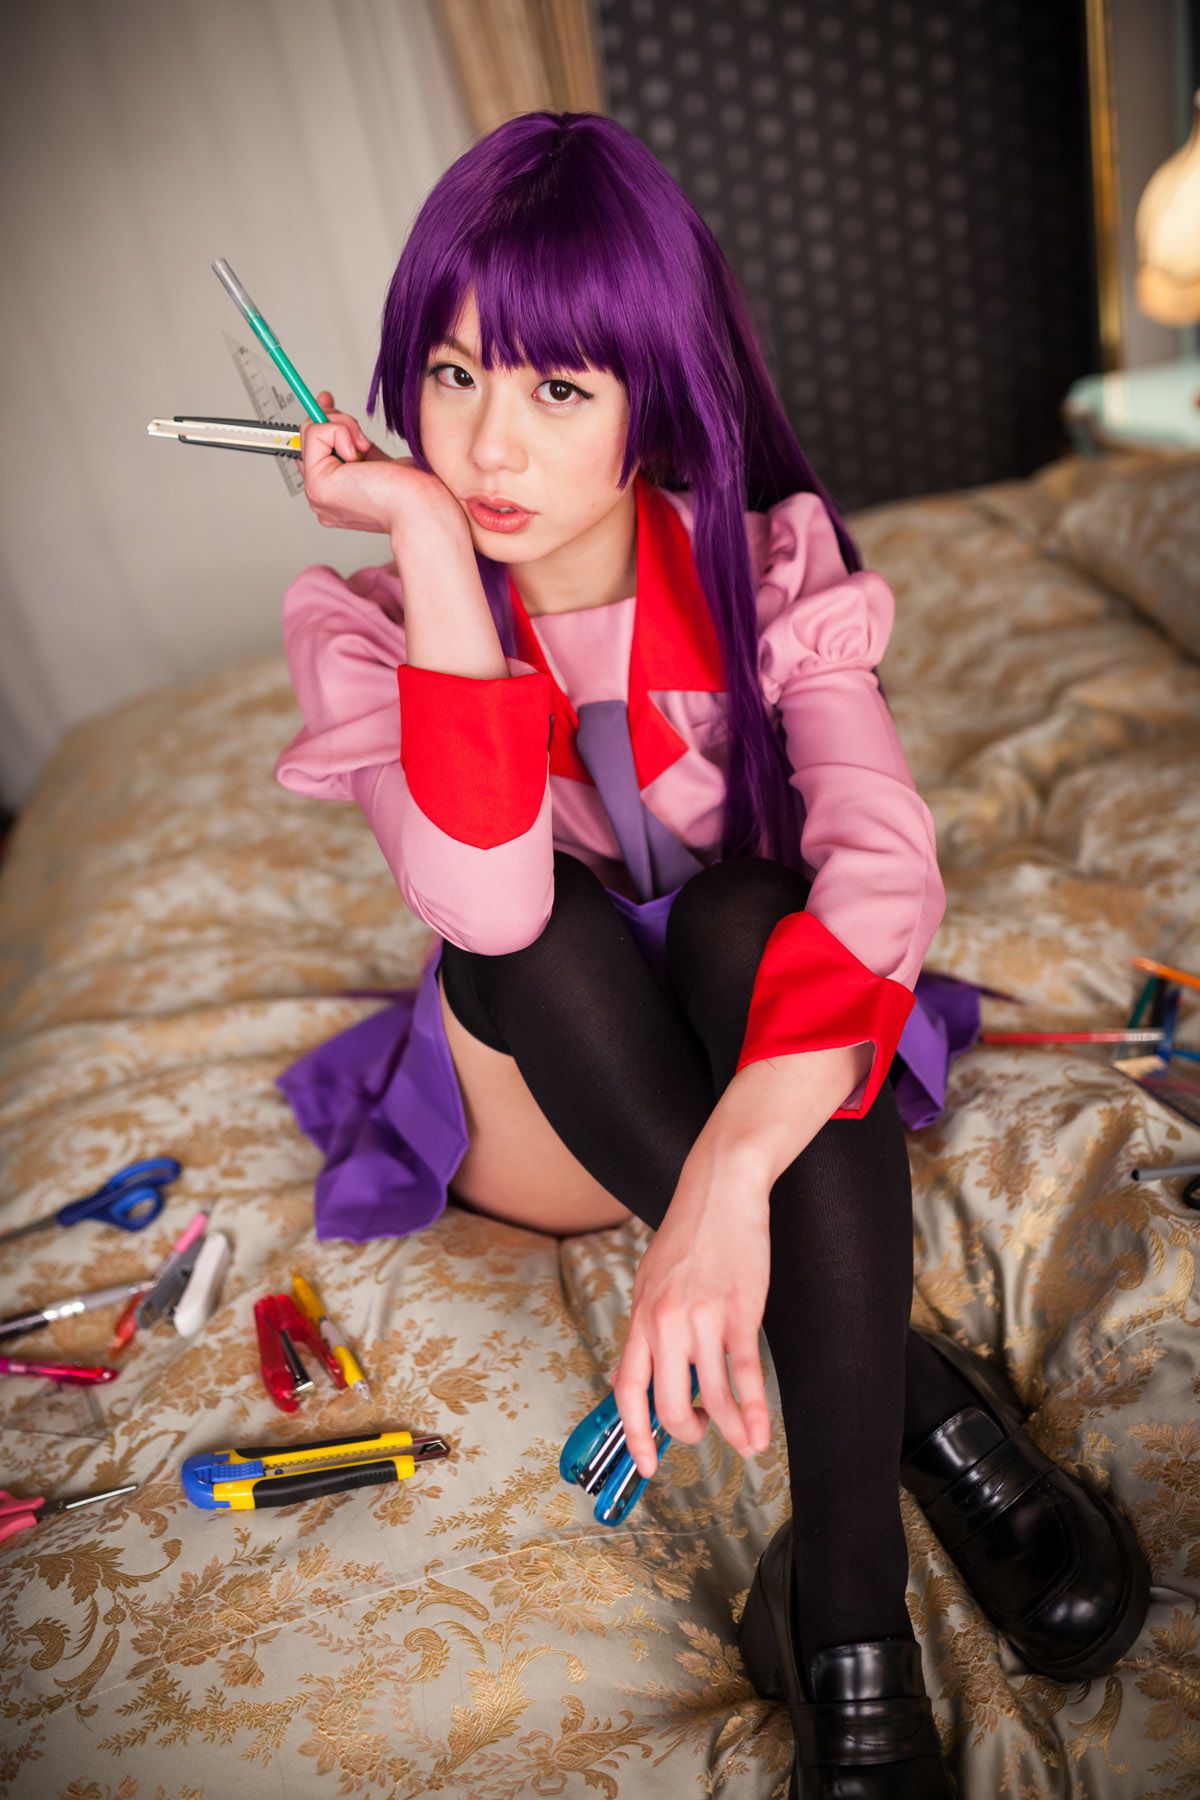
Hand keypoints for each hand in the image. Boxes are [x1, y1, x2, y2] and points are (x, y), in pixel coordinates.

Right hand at [300, 391, 470, 552]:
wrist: (422, 507)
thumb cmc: (412, 489)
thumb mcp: (376, 457)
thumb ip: (353, 443)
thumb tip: (335, 415)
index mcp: (335, 494)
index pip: (313, 451)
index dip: (321, 422)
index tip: (327, 400)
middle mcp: (322, 496)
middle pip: (309, 438)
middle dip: (337, 422)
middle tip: (361, 437)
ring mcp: (317, 493)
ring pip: (311, 431)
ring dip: (343, 426)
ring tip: (365, 448)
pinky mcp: (318, 485)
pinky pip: (316, 433)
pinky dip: (341, 431)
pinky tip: (359, 453)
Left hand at [611, 1143, 772, 1478]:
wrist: (720, 1188)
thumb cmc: (688, 1233)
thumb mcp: (652, 1279)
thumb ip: (647, 1325)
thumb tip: (639, 1371)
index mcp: (641, 1315)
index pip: (627, 1389)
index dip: (635, 1434)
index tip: (646, 1463)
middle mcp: (665, 1322)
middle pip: (669, 1404)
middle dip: (688, 1432)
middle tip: (703, 1431)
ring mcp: (703, 1319)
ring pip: (712, 1398)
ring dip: (730, 1431)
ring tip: (743, 1441)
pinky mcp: (740, 1312)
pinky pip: (744, 1376)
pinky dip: (754, 1412)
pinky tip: (761, 1431)